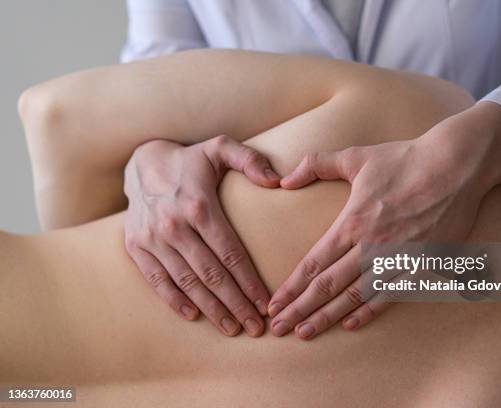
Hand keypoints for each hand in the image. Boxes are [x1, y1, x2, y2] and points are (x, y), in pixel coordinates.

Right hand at [124, 135, 279, 336]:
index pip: (231, 254)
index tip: (266, 304)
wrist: (141, 162)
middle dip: (236, 305)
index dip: (250, 283)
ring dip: (211, 309)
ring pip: (187, 282)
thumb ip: (250, 159)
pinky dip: (174, 301)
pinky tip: (194, 316)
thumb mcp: (220, 148)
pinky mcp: (136, 246)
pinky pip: (157, 280)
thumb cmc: (190, 160)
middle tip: (255, 328)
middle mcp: (174, 225)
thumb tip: (277, 180)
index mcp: (200, 206)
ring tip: (232, 328)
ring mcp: (153, 238)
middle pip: (212, 275)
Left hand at [267, 102, 500, 339]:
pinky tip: (351, 324)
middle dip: (300, 309)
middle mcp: (372, 245)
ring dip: (329, 317)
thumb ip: (316, 165)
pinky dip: (370, 312)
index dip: (292, 287)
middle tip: (278, 328)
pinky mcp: (422, 263)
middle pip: (328, 285)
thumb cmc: (405, 159)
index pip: (314, 263)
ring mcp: (398, 257)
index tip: (274, 304)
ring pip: (356, 296)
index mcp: (353, 222)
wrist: (457, 165)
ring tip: (305, 333)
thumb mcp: (355, 156)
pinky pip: (392, 294)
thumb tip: (284, 181)